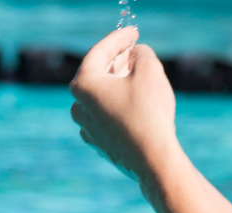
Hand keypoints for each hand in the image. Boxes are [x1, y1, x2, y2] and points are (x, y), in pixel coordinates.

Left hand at [68, 27, 179, 188]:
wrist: (153, 159)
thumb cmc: (149, 113)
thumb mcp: (150, 70)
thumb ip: (140, 53)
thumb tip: (135, 56)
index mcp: (84, 84)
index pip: (100, 52)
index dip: (119, 38)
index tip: (133, 33)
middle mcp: (79, 106)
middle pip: (98, 74)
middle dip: (117, 60)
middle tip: (134, 50)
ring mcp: (87, 127)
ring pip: (101, 96)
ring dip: (117, 83)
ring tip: (135, 75)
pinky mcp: (98, 143)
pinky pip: (106, 115)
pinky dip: (118, 105)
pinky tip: (134, 103)